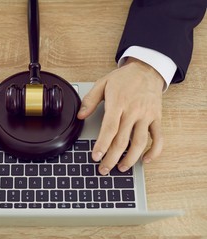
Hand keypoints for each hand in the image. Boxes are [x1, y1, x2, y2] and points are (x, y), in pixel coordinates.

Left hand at [77, 57, 164, 174]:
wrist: (147, 69)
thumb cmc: (124, 78)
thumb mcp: (102, 83)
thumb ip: (90, 100)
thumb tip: (80, 115)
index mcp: (118, 103)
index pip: (110, 128)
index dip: (103, 145)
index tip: (96, 157)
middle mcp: (133, 111)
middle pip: (122, 140)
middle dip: (112, 158)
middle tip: (103, 169)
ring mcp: (146, 116)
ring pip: (140, 143)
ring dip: (130, 159)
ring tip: (120, 168)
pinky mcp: (156, 118)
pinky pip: (158, 137)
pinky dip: (154, 151)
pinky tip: (146, 160)